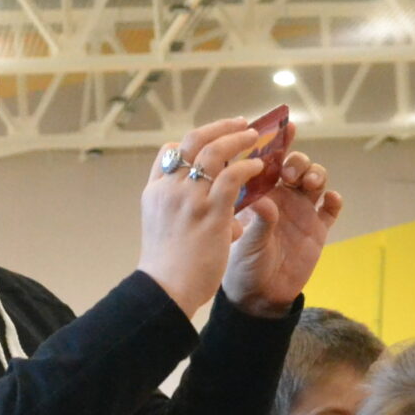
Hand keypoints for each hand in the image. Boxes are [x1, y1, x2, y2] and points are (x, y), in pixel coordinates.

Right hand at [137, 118, 276, 318]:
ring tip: (255, 136)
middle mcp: (169, 188)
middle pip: (191, 141)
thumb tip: (228, 222)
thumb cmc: (169, 271)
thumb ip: (193, 219)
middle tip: (240, 123)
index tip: (209, 142)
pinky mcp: (210, 211)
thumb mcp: (167, 233)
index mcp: (155, 192)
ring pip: (214, 151)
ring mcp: (189, 198)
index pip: (168, 152)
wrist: (165, 291)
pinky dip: (248, 167)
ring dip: (237, 138)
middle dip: (218, 127)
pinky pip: (233, 176)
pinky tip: (260, 168)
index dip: (189, 144)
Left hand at [223, 149, 343, 318]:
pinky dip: (334, 200)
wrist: (259, 296)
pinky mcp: (318, 229)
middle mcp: (282, 197)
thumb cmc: (242, 265)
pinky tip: (331, 201)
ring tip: (309, 183)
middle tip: (290, 172)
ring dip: (316, 174)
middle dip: (298, 161)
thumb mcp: (245, 241)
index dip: (279, 142)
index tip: (287, 127)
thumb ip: (258, 219)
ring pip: (316, 180)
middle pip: (297, 165)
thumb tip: (264, 199)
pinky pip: (332, 208)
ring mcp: (302, 211)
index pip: (270, 161)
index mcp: (260, 193)